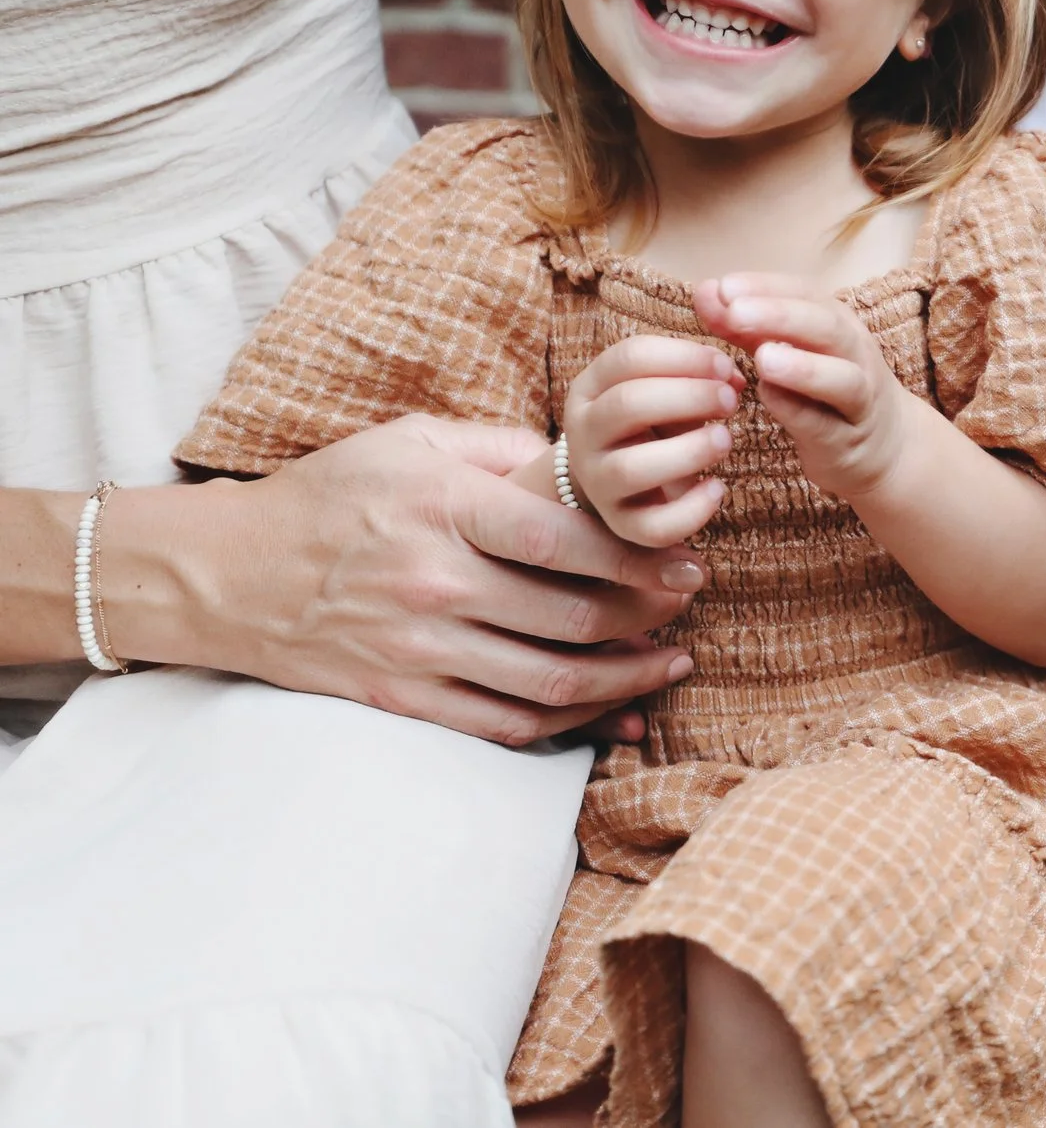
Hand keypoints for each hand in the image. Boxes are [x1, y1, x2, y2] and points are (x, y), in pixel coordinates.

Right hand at [133, 415, 704, 744]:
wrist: (229, 573)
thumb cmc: (331, 495)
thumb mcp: (409, 442)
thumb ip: (498, 447)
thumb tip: (580, 460)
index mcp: (444, 509)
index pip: (563, 538)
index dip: (638, 558)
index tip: (686, 561)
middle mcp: (434, 583)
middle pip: (572, 616)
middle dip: (649, 615)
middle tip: (690, 603)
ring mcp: (418, 649)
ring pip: (551, 683)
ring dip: (627, 679)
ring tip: (672, 662)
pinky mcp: (403, 698)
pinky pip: (506, 725)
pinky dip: (574, 728)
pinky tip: (619, 713)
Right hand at [562, 335, 740, 546]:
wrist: (621, 483)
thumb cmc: (653, 425)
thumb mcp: (666, 392)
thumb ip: (698, 378)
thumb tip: (733, 379)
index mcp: (592, 388)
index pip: (629, 357)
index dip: (683, 357)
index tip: (725, 366)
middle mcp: (584, 433)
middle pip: (627, 405)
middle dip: (688, 397)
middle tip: (731, 401)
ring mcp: (598, 482)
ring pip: (631, 468)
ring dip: (688, 451)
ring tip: (725, 439)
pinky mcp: (622, 525)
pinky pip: (652, 526)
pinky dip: (691, 509)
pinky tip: (718, 488)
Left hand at [696, 274, 913, 500]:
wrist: (886, 448)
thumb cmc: (825, 392)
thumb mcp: (787, 351)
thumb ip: (744, 326)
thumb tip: (705, 292)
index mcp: (838, 323)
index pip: (806, 293)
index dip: (766, 287)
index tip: (723, 286)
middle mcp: (855, 354)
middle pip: (827, 327)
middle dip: (781, 317)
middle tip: (736, 311)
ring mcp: (859, 399)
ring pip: (841, 378)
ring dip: (803, 367)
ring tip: (762, 358)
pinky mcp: (848, 441)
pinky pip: (825, 424)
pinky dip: (798, 410)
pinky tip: (768, 398)